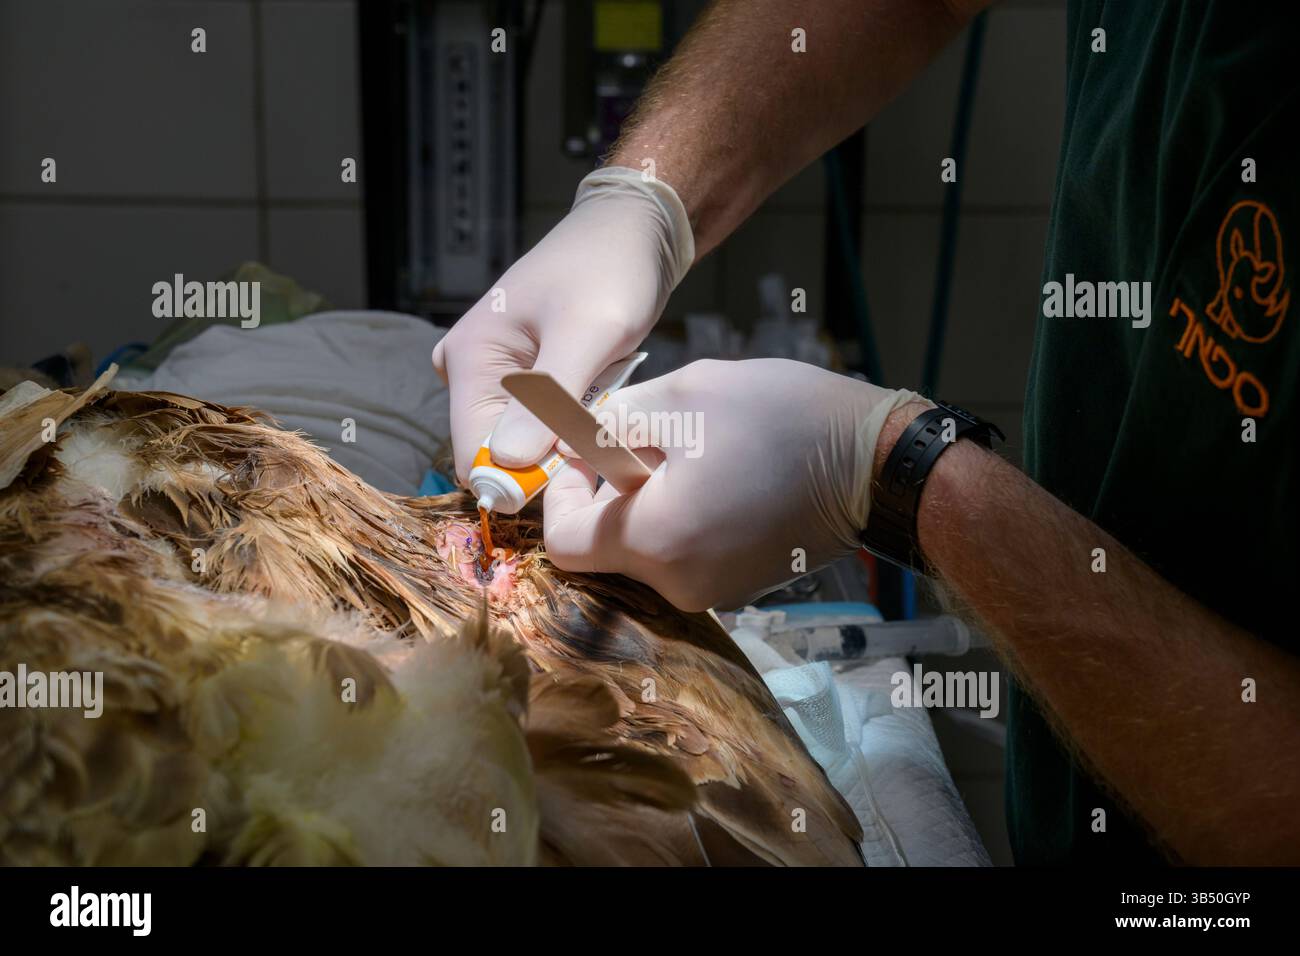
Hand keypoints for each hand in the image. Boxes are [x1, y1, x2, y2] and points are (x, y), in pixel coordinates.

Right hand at [432, 167, 693, 480]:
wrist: (632, 231)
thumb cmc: (610, 270)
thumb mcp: (586, 333)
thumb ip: (548, 398)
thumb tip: (508, 463)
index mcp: (470, 358)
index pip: (474, 456)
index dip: (519, 479)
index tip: (571, 477)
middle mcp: (470, 369)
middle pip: (497, 454)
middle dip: (545, 460)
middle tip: (598, 438)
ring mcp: (496, 373)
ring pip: (523, 442)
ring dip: (562, 441)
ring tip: (603, 414)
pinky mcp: (524, 375)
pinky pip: (540, 422)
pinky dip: (570, 423)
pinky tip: (598, 403)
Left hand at [543, 358, 923, 610]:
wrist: (873, 464)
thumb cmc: (780, 419)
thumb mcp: (682, 395)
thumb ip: (610, 421)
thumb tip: (573, 439)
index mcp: (655, 539)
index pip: (565, 542)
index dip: (561, 495)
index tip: (586, 454)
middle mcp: (678, 582)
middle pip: (607, 548)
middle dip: (610, 494)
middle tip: (647, 442)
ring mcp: (713, 591)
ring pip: (648, 551)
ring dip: (651, 504)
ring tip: (694, 454)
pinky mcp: (740, 587)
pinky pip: (686, 557)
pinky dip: (686, 521)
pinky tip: (721, 478)